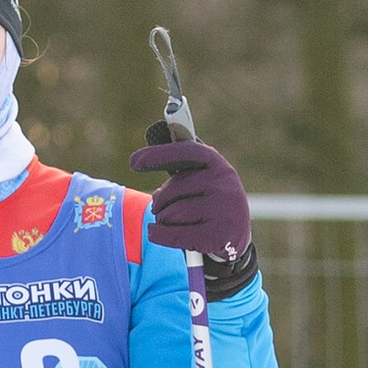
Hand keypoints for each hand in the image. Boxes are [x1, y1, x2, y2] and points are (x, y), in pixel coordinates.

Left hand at [129, 128, 257, 297]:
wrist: (234, 236)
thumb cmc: (206, 202)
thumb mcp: (199, 178)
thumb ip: (181, 161)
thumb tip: (159, 131)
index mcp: (218, 165)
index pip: (187, 152)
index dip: (159, 155)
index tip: (134, 162)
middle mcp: (225, 184)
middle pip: (172, 189)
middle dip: (159, 201)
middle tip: (160, 207)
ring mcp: (224, 210)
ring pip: (171, 214)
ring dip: (162, 220)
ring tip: (172, 222)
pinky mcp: (218, 236)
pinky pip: (173, 235)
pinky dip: (158, 235)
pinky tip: (155, 233)